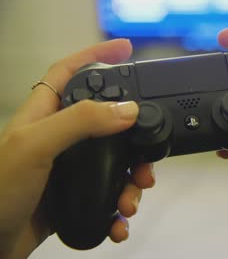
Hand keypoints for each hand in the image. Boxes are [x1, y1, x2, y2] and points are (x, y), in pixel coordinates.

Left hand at [0, 39, 154, 257]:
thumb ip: (80, 122)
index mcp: (46, 115)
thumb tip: (127, 110)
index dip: (96, 55)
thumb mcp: (36, 146)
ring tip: (131, 200)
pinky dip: (120, 210)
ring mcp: (71, 168)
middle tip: (148, 156)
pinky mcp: (77, 195)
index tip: (126, 50)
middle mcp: (62, 138)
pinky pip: (109, 196)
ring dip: (132, 182)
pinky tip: (120, 221)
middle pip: (108, 123)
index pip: (71, 72)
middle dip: (134, 139)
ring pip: (116, 164)